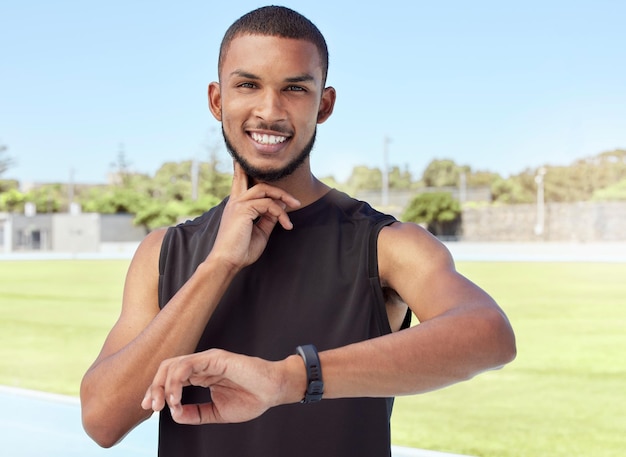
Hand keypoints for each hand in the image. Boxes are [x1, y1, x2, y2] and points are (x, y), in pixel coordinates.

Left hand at [141, 349, 284, 423]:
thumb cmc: (252, 398)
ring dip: (163, 385)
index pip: (171, 378)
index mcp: (201, 375)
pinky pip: (188, 364)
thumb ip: (196, 413)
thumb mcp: (217, 412)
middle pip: (167, 369)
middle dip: (154, 388)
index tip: (151, 409)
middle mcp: (201, 365)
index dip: (157, 391)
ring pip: (173, 365)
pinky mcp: (215, 358)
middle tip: (152, 407)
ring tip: (165, 404)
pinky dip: (176, 381)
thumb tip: (175, 415)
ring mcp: (207, 360)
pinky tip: (176, 397)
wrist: (273, 390)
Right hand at [208, 162, 300, 270]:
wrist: (227, 262)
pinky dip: (280, 214)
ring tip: (296, 205)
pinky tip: (287, 225)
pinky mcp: (243, 209)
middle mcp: (236, 201)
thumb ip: (268, 218)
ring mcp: (238, 204)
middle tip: (294, 200)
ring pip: (264, 189)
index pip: (242, 182)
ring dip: (283, 196)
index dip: (251, 172)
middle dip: (274, 184)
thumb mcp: (260, 231)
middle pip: (253, 179)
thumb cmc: (241, 250)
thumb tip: (280, 206)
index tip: (268, 171)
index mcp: (237, 205)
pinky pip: (268, 204)